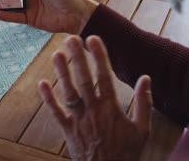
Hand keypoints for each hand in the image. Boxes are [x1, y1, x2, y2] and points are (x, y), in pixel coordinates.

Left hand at [39, 36, 151, 160]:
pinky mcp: (67, 129)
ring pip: (69, 92)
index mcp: (112, 108)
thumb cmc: (126, 151)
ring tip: (56, 54)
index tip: (94, 39)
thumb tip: (146, 78)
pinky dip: (48, 98)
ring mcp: (79, 119)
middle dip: (78, 58)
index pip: (105, 76)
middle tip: (71, 38)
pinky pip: (56, 112)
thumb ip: (144, 102)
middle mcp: (93, 110)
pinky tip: (42, 83)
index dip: (99, 56)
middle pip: (84, 80)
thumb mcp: (142, 129)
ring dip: (62, 73)